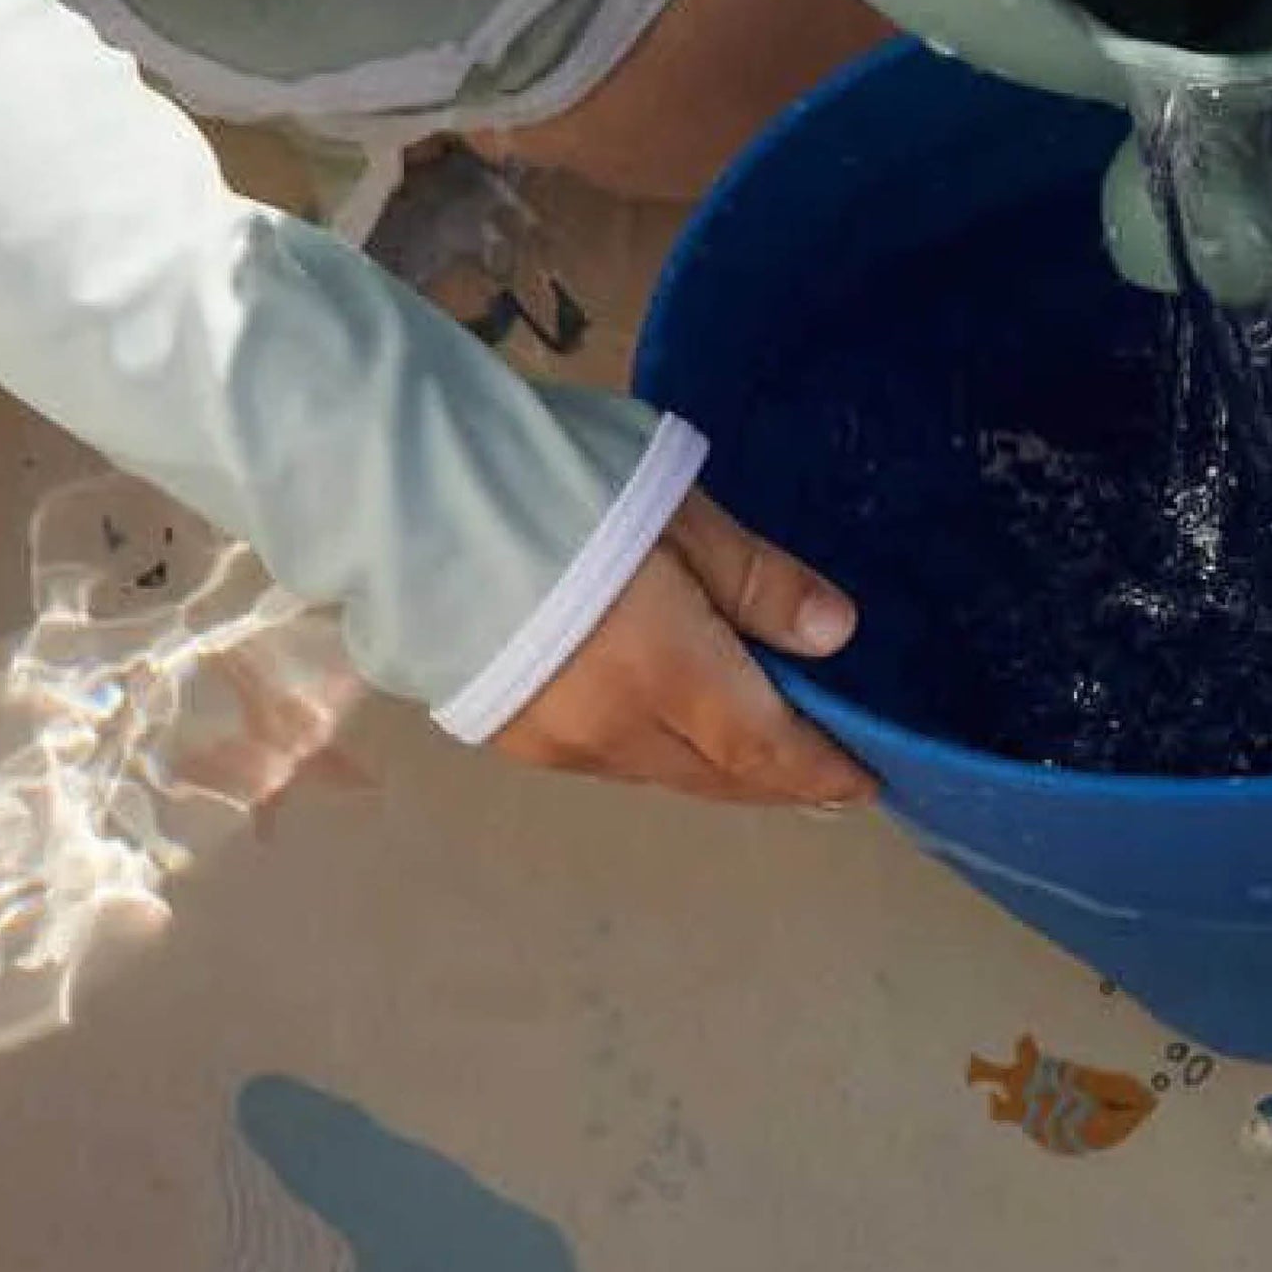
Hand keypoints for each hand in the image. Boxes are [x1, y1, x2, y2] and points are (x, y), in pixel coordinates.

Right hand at [489, 488, 876, 806]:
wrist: (405, 505)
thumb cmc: (556, 487)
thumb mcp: (676, 509)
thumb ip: (755, 579)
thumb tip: (836, 638)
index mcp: (669, 678)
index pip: (766, 750)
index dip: (820, 772)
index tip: (866, 784)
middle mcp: (613, 732)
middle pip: (713, 774)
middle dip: (774, 780)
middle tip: (824, 778)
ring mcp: (550, 740)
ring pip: (656, 772)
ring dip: (713, 768)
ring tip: (757, 752)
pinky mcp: (503, 728)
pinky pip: (605, 759)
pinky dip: (656, 752)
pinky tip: (670, 726)